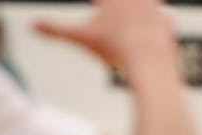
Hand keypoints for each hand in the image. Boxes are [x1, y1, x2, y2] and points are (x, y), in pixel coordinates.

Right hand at [34, 0, 174, 69]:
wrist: (149, 62)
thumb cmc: (115, 49)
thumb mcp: (81, 39)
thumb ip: (56, 31)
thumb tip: (34, 26)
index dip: (97, 5)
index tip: (94, 6)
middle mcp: (135, 0)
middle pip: (125, 1)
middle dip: (119, 8)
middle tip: (110, 16)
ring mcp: (154, 11)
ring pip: (148, 3)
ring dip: (142, 7)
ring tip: (136, 12)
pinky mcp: (167, 24)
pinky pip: (164, 19)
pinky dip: (160, 23)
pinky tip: (157, 27)